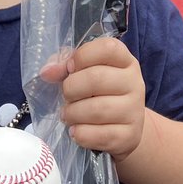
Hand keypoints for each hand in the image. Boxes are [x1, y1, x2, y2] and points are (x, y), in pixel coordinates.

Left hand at [40, 36, 145, 161]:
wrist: (123, 129)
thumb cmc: (99, 95)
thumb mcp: (84, 74)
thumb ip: (64, 66)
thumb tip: (47, 72)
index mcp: (125, 61)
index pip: (107, 48)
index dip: (82, 56)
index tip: (70, 69)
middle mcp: (134, 82)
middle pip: (97, 78)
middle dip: (71, 88)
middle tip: (66, 97)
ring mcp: (134, 110)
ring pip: (97, 109)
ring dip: (73, 113)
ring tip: (68, 115)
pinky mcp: (130, 136)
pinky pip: (100, 135)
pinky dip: (80, 133)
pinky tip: (76, 131)